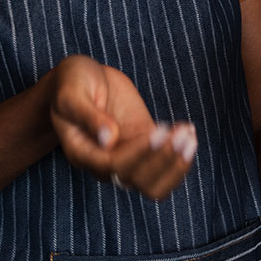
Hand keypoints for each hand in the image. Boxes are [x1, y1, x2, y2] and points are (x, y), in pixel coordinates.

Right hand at [49, 54, 196, 199]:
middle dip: (164, 160)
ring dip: (175, 164)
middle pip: (138, 181)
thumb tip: (108, 139)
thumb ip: (88, 117)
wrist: (81, 78)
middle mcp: (105, 162)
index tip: (159, 128)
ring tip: (189, 135)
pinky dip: (179, 153)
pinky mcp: (142, 142)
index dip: (140, 153)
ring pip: (153, 182)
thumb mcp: (72, 95)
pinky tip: (189, 129)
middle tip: (182, 133)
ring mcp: (126, 154)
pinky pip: (162, 162)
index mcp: (83, 154)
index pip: (115, 166)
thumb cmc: (71, 84)